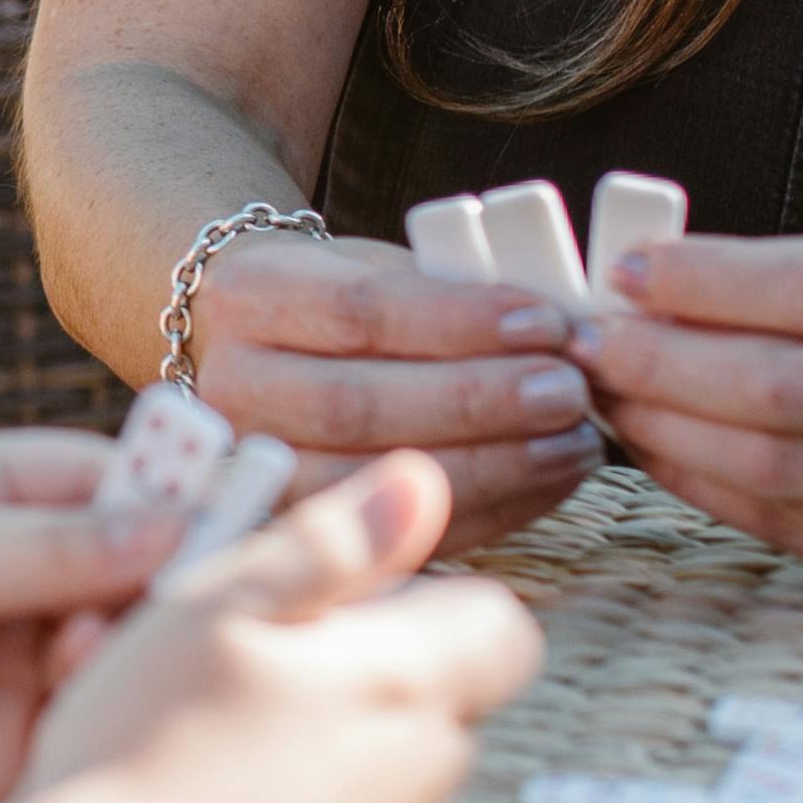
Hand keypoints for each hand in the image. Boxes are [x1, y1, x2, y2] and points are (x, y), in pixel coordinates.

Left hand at [0, 432, 175, 802]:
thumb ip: (56, 548)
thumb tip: (179, 522)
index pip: (117, 479)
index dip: (182, 492)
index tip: (246, 504)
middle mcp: (17, 575)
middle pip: (137, 567)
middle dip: (169, 576)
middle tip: (199, 587)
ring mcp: (19, 661)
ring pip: (123, 647)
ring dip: (130, 644)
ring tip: (89, 647)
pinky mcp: (14, 746)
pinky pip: (88, 721)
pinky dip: (105, 711)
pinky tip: (93, 702)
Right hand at [0, 458, 544, 802]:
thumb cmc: (141, 750)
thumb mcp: (216, 607)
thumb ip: (334, 541)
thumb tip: (423, 480)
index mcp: (407, 681)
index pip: (499, 626)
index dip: (430, 610)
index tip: (339, 625)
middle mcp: (434, 777)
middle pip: (444, 708)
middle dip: (373, 693)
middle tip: (255, 697)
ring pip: (408, 792)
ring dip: (350, 775)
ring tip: (235, 781)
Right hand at [178, 229, 605, 545]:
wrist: (260, 353)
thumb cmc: (342, 304)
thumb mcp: (378, 267)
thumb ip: (450, 293)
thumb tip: (559, 333)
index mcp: (249, 295)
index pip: (359, 311)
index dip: (459, 322)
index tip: (546, 324)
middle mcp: (231, 386)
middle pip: (357, 404)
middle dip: (477, 401)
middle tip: (567, 392)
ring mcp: (251, 468)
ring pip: (369, 478)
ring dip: (490, 464)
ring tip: (571, 442)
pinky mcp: (291, 528)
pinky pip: (392, 535)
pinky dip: (485, 511)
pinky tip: (546, 484)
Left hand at [577, 229, 802, 581]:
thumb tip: (651, 286)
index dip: (709, 285)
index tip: (629, 272)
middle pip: (787, 390)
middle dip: (665, 367)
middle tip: (591, 346)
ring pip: (778, 466)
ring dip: (669, 432)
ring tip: (611, 396)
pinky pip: (788, 523)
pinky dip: (706, 485)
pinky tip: (660, 451)